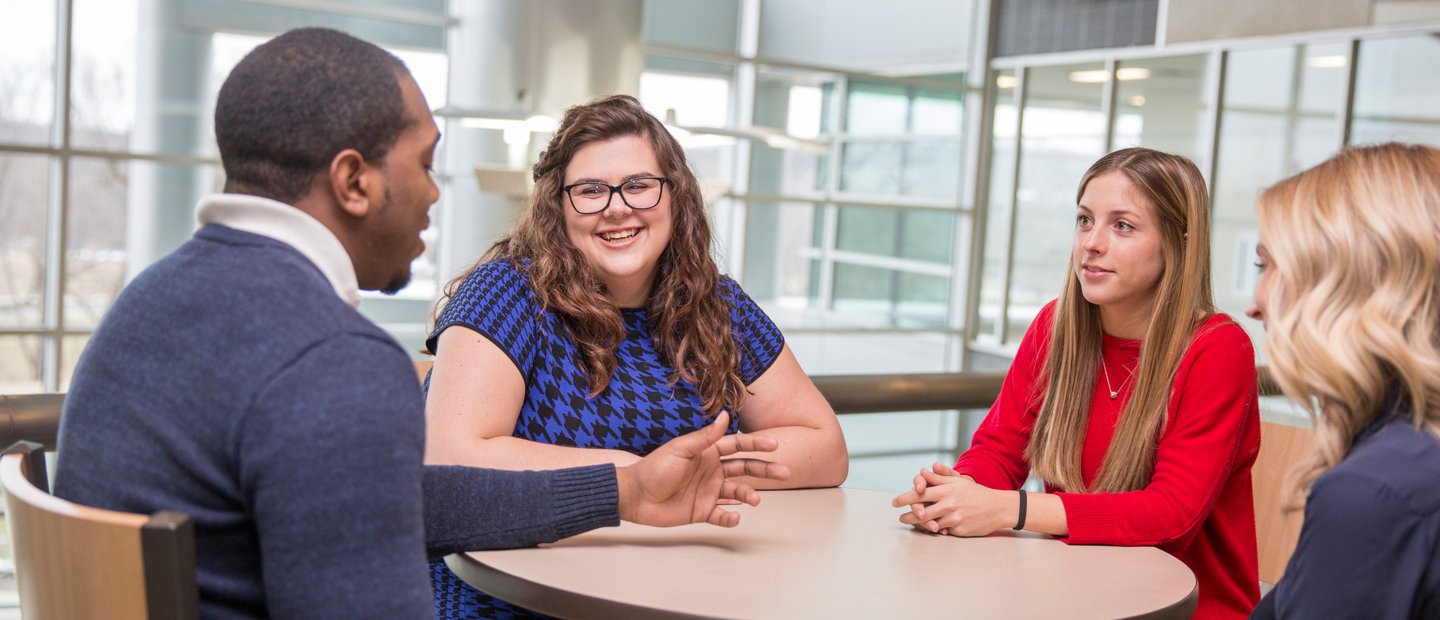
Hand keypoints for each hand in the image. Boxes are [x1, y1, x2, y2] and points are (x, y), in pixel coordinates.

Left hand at [616, 412, 790, 526]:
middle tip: (785, 472)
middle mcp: (712, 471)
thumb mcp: (681, 449)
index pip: (738, 446)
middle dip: (765, 470)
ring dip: (748, 495)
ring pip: (737, 492)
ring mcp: (708, 491)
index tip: (775, 445)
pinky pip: (721, 515)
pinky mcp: (702, 511)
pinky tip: (735, 516)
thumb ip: (705, 437)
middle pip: (745, 469)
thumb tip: (725, 416)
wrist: (635, 496)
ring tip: (756, 500)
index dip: (756, 445)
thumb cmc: (654, 468)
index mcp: (708, 453)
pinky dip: (730, 517)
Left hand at [892, 470, 1012, 536]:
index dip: (905, 498)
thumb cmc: (976, 493)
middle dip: (908, 515)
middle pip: (921, 512)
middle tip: (901, 517)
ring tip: (912, 523)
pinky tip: (932, 528)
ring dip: (920, 524)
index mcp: (947, 490)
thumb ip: (939, 477)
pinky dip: (936, 529)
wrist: (997, 507)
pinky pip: (943, 531)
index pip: (920, 494)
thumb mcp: (958, 481)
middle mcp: (949, 504)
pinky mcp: (959, 530)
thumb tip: (923, 471)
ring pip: (930, 523)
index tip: (895, 502)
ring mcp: (954, 518)